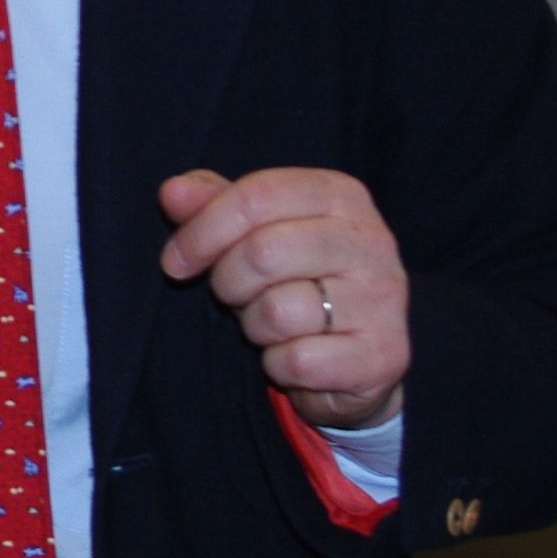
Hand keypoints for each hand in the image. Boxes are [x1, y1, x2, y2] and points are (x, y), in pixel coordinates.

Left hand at [158, 167, 408, 429]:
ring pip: (277, 311)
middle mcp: (371, 240)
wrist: (355, 356)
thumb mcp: (254, 232)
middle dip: (228, 283)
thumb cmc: (296, 280)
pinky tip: (295, 356)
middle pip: (262, 252)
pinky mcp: (384, 355)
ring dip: (254, 326)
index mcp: (340, 195)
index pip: (256, 195)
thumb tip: (173, 192)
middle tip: (233, 296)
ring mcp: (383, 298)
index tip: (175, 262)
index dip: (201, 231)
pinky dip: (278, 365)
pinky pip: (296, 361)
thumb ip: (214, 205)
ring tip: (271, 323)